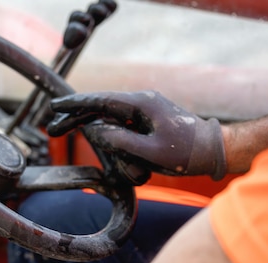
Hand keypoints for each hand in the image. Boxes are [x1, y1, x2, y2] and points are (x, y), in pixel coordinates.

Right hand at [47, 91, 226, 179]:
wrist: (214, 150)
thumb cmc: (186, 152)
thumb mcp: (150, 152)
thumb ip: (119, 141)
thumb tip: (93, 130)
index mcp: (140, 104)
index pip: (100, 101)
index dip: (74, 104)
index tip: (55, 107)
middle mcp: (140, 103)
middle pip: (99, 109)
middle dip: (76, 119)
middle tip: (53, 129)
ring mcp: (143, 112)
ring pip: (110, 121)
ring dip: (99, 136)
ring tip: (98, 150)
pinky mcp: (147, 123)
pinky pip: (124, 131)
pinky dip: (116, 142)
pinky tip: (122, 156)